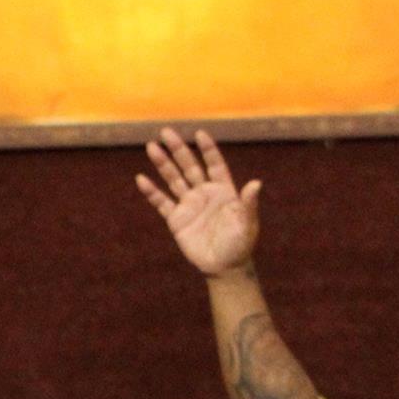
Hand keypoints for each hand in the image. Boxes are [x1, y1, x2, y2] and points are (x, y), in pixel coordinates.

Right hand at [136, 127, 261, 276]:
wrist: (225, 266)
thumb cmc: (240, 244)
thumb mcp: (247, 223)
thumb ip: (248, 203)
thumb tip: (256, 183)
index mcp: (223, 190)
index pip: (214, 164)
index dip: (207, 149)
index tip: (199, 133)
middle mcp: (204, 193)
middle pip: (189, 166)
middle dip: (178, 149)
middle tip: (166, 132)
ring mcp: (189, 205)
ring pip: (173, 179)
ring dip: (162, 164)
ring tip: (151, 147)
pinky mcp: (176, 220)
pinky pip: (162, 202)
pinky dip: (151, 192)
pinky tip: (141, 179)